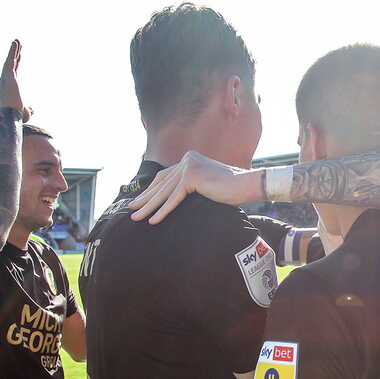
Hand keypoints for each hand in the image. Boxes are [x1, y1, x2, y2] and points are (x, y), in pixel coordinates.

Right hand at [0, 39, 32, 121]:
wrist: (10, 115)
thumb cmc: (17, 115)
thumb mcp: (26, 111)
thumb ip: (29, 108)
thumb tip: (33, 110)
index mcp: (9, 86)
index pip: (13, 71)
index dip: (16, 62)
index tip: (19, 54)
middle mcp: (5, 80)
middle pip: (11, 63)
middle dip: (14, 53)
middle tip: (18, 43)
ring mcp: (6, 77)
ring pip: (10, 60)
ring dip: (13, 50)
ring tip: (17, 41)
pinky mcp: (8, 75)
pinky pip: (10, 60)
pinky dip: (12, 52)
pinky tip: (16, 44)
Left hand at [128, 150, 257, 223]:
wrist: (248, 185)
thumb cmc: (232, 189)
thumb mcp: (208, 184)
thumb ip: (193, 185)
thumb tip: (179, 197)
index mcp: (190, 158)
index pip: (165, 176)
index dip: (151, 189)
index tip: (140, 200)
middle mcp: (187, 159)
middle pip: (161, 183)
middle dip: (145, 198)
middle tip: (131, 209)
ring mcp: (189, 166)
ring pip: (164, 192)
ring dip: (149, 207)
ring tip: (136, 217)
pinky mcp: (192, 177)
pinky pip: (174, 198)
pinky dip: (163, 211)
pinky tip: (153, 220)